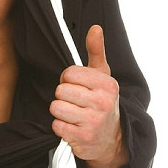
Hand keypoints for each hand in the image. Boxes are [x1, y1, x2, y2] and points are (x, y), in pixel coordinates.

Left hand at [50, 25, 127, 167]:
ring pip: (56, 107)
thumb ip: (96, 51)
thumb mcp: (102, 76)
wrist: (111, 139)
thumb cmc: (101, 102)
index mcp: (108, 84)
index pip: (69, 73)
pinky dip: (60, 127)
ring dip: (60, 112)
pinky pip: (56, 125)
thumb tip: (95, 28)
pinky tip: (72, 127)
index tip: (77, 87)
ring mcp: (94, 122)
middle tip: (75, 103)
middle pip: (60, 90)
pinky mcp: (83, 138)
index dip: (67, 80)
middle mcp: (103, 103)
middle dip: (63, 96)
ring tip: (73, 115)